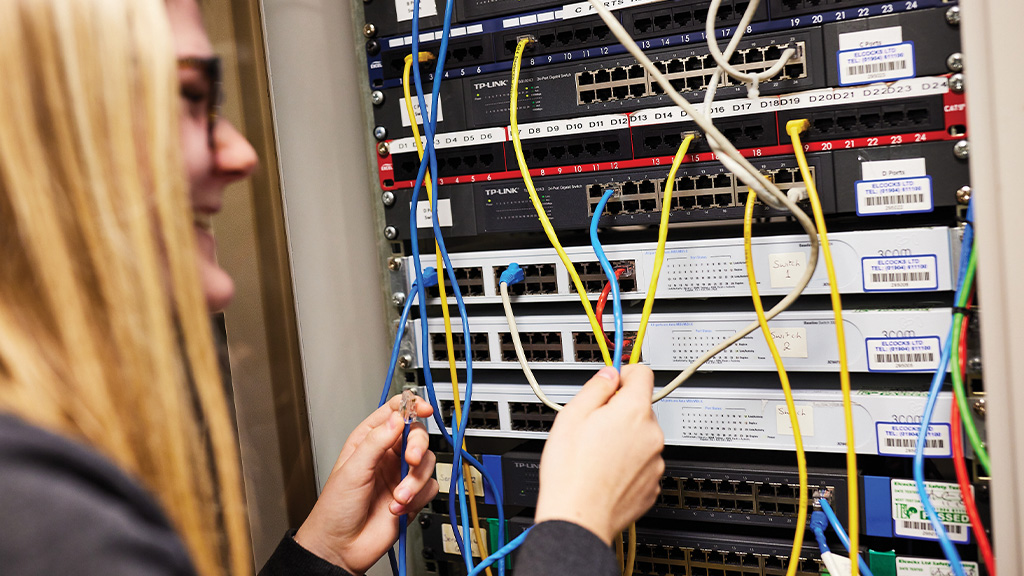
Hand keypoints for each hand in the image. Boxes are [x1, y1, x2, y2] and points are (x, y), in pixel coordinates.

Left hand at [294, 394, 438, 573]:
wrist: (341, 547)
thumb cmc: (335, 509)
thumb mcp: (352, 470)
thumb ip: (376, 441)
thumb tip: (397, 418)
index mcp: (369, 440)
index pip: (395, 412)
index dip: (411, 406)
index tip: (423, 409)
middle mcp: (388, 455)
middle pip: (418, 436)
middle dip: (418, 447)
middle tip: (411, 460)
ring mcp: (401, 475)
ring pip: (427, 463)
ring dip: (415, 482)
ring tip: (398, 496)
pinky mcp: (413, 496)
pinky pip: (430, 488)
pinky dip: (418, 498)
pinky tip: (398, 508)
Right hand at [533, 365, 663, 544]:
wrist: (578, 517)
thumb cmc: (571, 471)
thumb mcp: (572, 415)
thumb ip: (596, 388)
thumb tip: (609, 375)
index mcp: (633, 411)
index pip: (643, 373)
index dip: (624, 373)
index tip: (613, 381)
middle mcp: (652, 435)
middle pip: (641, 408)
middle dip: (620, 411)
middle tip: (593, 426)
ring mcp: (655, 462)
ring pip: (642, 437)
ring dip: (625, 439)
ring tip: (597, 453)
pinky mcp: (653, 485)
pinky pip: (642, 463)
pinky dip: (628, 463)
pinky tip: (606, 471)